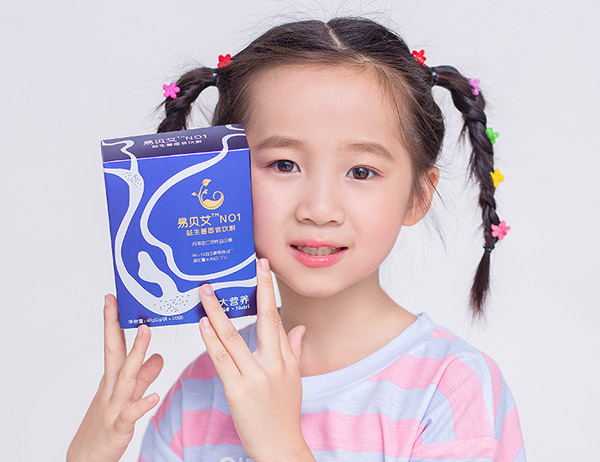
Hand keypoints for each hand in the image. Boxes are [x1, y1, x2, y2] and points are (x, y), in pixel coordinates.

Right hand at [67, 294, 163, 461]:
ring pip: (125, 377)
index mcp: (112, 379)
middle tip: (122, 304)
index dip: (113, 322)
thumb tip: (159, 356)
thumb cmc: (105, 424)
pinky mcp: (119, 427)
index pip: (112, 345)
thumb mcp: (127, 395)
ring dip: (136, 353)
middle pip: (114, 353)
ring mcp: (113, 406)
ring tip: (147, 333)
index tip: (113, 299)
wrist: (85, 459)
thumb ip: (144, 376)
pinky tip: (154, 395)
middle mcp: (111, 388)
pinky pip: (131, 413)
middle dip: (115, 327)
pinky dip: (142, 403)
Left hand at [199, 258, 312, 461]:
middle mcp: (273, 363)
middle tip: (243, 268)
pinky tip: (203, 324)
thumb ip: (294, 350)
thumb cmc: (284, 413)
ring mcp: (255, 376)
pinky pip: (222, 360)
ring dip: (217, 313)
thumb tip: (299, 328)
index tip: (262, 267)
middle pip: (262, 320)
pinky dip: (211, 340)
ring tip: (204, 293)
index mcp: (286, 358)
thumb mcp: (294, 379)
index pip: (275, 317)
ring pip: (234, 338)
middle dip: (252, 290)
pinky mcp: (238, 390)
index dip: (267, 290)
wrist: (280, 447)